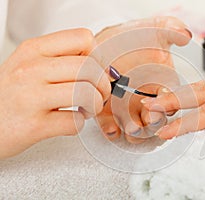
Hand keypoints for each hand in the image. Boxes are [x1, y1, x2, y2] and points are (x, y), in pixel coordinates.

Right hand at [0, 29, 110, 157]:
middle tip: (99, 94)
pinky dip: (79, 123)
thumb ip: (61, 60)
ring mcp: (31, 97)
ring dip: (95, 104)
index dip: (97, 56)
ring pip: (86, 92)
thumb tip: (102, 66)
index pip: (83, 38)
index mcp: (33, 50)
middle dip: (103, 85)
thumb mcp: (28, 65)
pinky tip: (70, 121)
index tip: (94, 70)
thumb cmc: (10, 96)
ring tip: (86, 108)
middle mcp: (31, 70)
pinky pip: (74, 122)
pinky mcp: (34, 125)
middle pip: (90, 67)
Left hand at [94, 16, 191, 142]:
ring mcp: (127, 108)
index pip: (171, 100)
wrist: (105, 42)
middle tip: (151, 119)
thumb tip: (186, 34)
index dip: (170, 104)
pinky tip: (112, 126)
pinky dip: (112, 130)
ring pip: (135, 129)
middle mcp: (146, 101)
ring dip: (135, 131)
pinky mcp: (108, 112)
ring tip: (132, 127)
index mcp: (162, 86)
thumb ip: (172, 29)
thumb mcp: (154, 29)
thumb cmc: (132, 38)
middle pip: (155, 121)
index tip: (165, 103)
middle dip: (154, 123)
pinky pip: (111, 127)